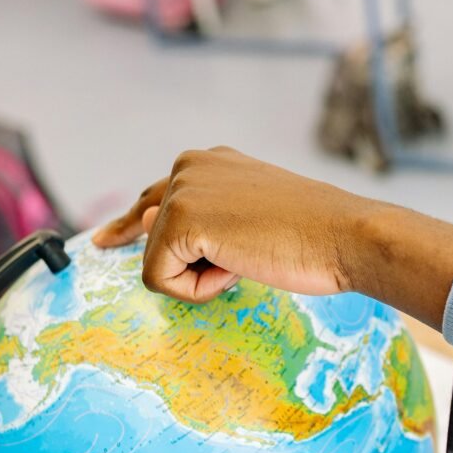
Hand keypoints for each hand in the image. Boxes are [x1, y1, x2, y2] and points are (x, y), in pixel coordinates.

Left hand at [93, 147, 452, 328]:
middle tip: (246, 257)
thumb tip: (145, 222)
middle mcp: (189, 165)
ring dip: (203, 277)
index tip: (107, 239)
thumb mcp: (252, 222)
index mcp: (210, 163)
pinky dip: (198, 289)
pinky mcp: (179, 220)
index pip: (156, 197)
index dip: (134, 226)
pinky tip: (238, 268)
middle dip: (192, 264)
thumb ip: (206, 221)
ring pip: (158, 262)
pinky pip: (160, 279)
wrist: (345, 236)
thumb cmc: (315, 237)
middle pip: (153, 238)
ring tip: (253, 257)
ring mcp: (182, 189)